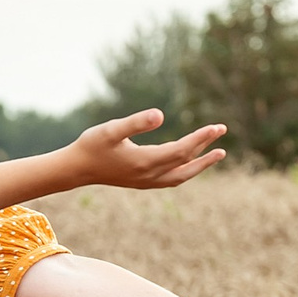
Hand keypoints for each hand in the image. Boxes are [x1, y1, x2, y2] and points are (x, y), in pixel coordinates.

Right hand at [66, 110, 226, 190]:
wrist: (76, 169)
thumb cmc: (92, 145)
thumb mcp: (112, 129)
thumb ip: (136, 122)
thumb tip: (161, 114)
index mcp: (146, 161)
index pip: (183, 150)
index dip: (202, 138)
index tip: (218, 127)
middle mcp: (150, 175)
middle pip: (187, 163)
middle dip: (206, 148)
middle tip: (222, 132)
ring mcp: (146, 181)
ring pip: (182, 175)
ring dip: (200, 164)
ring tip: (216, 154)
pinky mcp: (141, 182)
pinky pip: (172, 179)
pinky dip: (185, 170)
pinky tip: (188, 162)